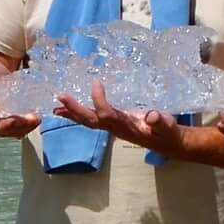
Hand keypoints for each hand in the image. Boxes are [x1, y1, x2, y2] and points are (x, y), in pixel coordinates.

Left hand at [53, 80, 183, 153]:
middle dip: (75, 109)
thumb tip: (151, 116)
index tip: (96, 82)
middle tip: (60, 96)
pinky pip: (93, 118)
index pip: (106, 114)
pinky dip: (80, 114)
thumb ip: (160, 121)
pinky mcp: (114, 123)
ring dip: (72, 114)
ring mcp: (113, 126)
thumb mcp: (167, 126)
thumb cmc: (167, 132)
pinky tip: (71, 110)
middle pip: (90, 120)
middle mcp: (115, 128)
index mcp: (125, 126)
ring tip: (56, 107)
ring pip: (89, 121)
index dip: (99, 100)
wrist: (167, 142)